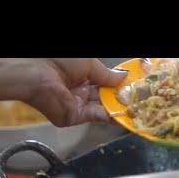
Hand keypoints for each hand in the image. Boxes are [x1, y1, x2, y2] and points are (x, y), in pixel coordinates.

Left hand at [0, 58, 127, 126]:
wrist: (36, 71)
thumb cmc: (59, 60)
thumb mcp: (90, 63)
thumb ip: (108, 74)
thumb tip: (125, 76)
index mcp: (83, 76)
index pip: (107, 84)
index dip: (121, 87)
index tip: (137, 89)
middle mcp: (81, 91)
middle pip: (107, 98)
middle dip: (123, 100)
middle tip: (142, 101)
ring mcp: (78, 105)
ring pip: (104, 109)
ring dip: (120, 110)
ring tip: (137, 110)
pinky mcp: (74, 117)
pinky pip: (95, 117)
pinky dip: (110, 117)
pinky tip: (125, 116)